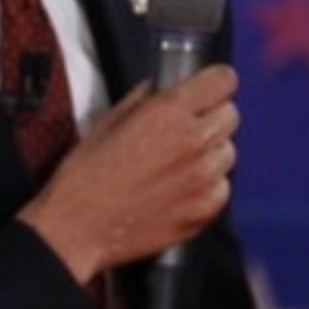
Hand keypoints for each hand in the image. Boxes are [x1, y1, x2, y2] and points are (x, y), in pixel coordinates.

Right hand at [18, 64, 238, 281]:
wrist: (77, 228)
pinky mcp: (205, 209)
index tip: (207, 89)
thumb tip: (161, 89)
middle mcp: (193, 141)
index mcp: (168, 112)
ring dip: (210, 152)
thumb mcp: (106, 123)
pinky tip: (177, 189)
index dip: (214, 83)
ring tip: (177, 164)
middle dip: (211, 117)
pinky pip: (222, 187)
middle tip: (184, 129)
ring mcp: (203, 178)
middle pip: (231, 115)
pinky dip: (207, 186)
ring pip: (228, 152)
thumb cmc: (84, 175)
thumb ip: (142, 100)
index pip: (223, 80)